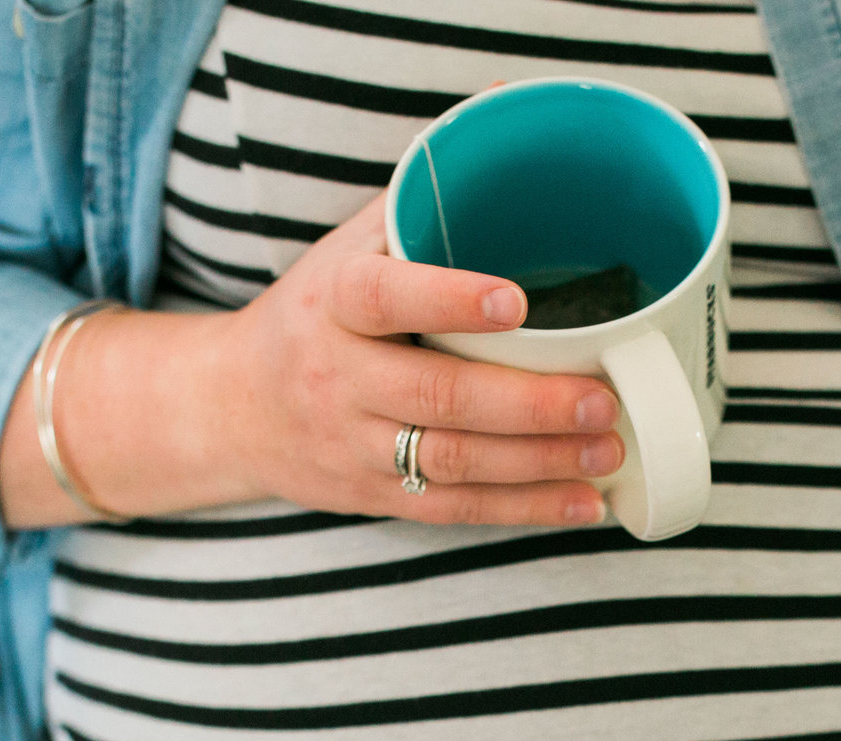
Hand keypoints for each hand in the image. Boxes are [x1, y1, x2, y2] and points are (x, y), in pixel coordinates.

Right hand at [195, 193, 621, 524]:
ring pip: (452, 462)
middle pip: (436, 398)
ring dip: (540, 462)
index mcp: (330, 305)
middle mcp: (336, 378)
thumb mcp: (343, 252)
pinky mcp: (374, 497)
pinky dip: (524, 510)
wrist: (231, 408)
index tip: (517, 300)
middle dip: (529, 405)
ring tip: (609, 447)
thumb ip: (416, 210)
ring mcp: (353, 446)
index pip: (382, 298)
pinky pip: (454, 510)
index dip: (448, 299)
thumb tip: (503, 131)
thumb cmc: (313, 316)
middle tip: (604, 397)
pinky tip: (583, 502)